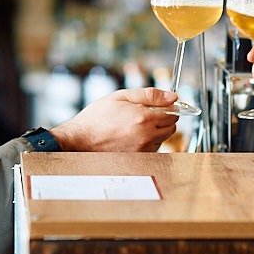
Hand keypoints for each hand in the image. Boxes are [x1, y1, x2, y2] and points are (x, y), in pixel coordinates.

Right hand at [50, 88, 179, 151]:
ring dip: (155, 132)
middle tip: (145, 115)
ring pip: (162, 139)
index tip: (159, 106)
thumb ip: (150, 95)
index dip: (167, 108)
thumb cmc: (97, 117)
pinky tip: (131, 137)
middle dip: (163, 120)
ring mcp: (143, 149)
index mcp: (144, 118)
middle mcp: (146, 136)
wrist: (80, 139)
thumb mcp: (121, 97)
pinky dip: (147, 142)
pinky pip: (152, 149)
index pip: (173, 114)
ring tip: (134, 126)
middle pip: (171, 128)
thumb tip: (173, 96)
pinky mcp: (138, 158)